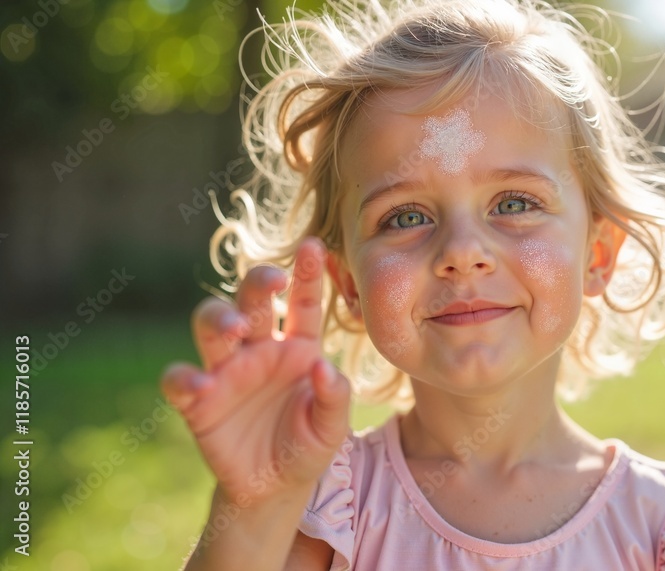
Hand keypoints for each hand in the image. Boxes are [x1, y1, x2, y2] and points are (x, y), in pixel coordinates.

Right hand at [161, 238, 350, 503]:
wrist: (275, 489)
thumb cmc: (307, 446)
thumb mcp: (332, 427)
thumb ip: (335, 396)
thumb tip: (322, 366)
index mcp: (298, 347)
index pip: (303, 303)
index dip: (308, 274)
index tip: (315, 246)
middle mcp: (260, 349)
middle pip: (249, 301)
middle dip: (256, 282)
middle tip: (271, 281)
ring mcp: (226, 371)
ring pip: (211, 325)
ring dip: (219, 320)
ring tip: (234, 330)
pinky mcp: (197, 400)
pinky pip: (180, 379)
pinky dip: (184, 377)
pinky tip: (200, 385)